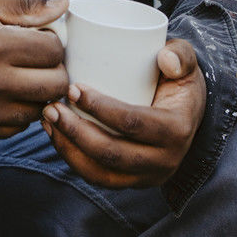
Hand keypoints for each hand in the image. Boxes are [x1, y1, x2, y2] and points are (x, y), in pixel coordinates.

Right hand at [0, 0, 68, 137]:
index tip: (40, 36)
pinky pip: (19, 127)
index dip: (52, 40)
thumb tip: (63, 6)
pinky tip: (8, 92)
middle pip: (55, 84)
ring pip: (41, 109)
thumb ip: (24, 5)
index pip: (53, 50)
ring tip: (24, 75)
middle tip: (39, 59)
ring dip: (40, 92)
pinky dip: (21, 111)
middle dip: (54, 68)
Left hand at [41, 39, 206, 187]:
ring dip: (69, 148)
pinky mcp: (132, 182)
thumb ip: (180, 54)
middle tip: (52, 107)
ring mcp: (147, 176)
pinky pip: (99, 178)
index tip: (73, 88)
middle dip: (75, 132)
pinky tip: (56, 136)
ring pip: (101, 173)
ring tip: (48, 120)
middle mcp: (164, 160)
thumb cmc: (179, 80)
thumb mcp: (185, 62)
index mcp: (176, 129)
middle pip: (111, 153)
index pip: (132, 122)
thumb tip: (164, 58)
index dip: (100, 108)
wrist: (189, 113)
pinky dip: (74, 160)